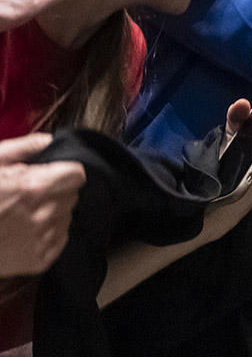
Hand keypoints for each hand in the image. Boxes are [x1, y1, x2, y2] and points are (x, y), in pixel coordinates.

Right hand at [0, 132, 85, 276]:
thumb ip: (22, 148)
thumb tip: (48, 141)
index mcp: (34, 188)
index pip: (76, 174)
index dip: (64, 171)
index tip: (53, 173)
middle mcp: (43, 215)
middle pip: (71, 195)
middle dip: (55, 190)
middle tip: (29, 194)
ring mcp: (41, 241)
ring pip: (67, 216)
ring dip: (52, 212)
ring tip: (23, 213)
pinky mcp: (37, 262)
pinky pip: (60, 239)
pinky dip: (48, 233)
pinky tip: (24, 230)